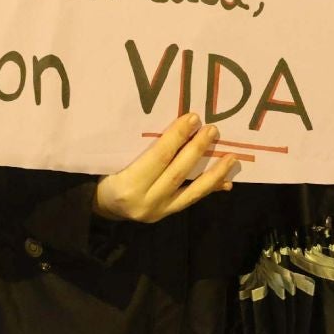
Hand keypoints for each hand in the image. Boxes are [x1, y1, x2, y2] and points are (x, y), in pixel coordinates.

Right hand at [92, 113, 238, 221]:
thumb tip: (176, 127)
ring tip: (231, 158)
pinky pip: (191, 200)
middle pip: (177, 172)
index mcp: (128, 183)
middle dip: (197, 149)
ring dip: (214, 173)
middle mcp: (145, 201)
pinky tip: (227, 181)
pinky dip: (210, 189)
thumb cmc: (106, 173)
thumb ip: (139, 146)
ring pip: (192, 191)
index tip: (193, 118)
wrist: (101, 206)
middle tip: (213, 130)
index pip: (159, 157)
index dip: (177, 136)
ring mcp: (158, 211)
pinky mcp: (167, 215)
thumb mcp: (114, 158)